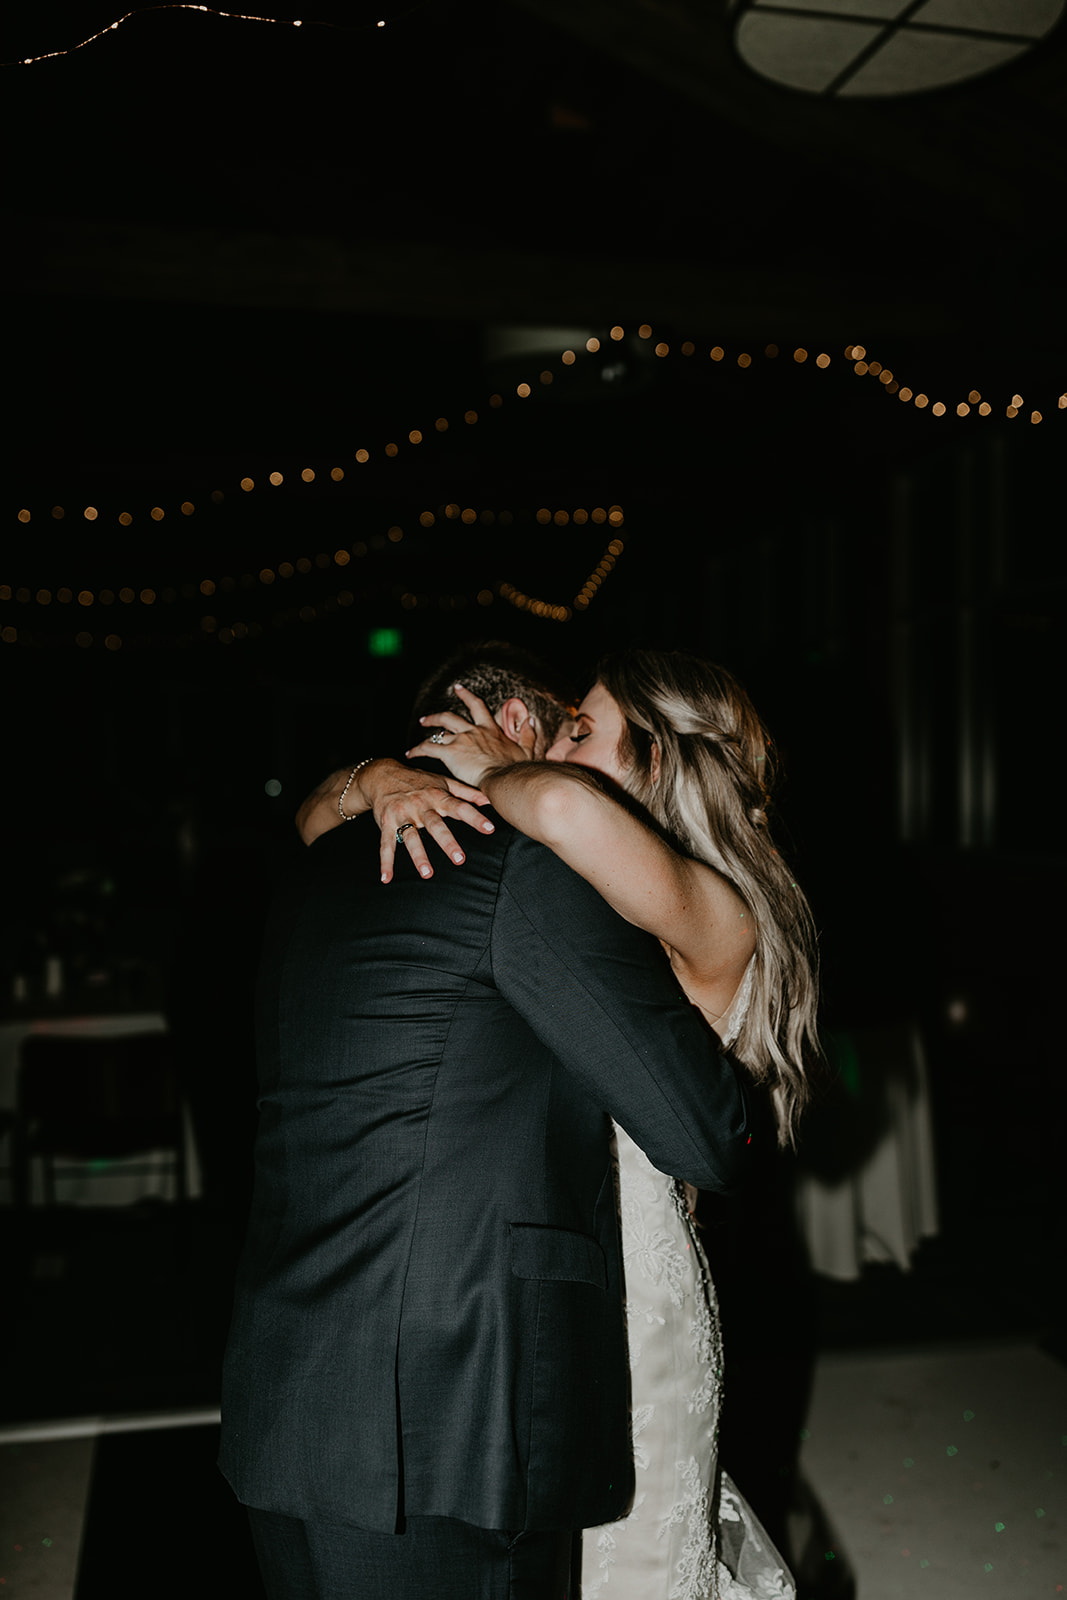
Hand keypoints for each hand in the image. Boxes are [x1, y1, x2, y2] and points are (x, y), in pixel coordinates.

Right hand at [365, 763, 494, 882]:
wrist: (381, 774)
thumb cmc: (417, 780)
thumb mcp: (442, 781)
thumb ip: (466, 792)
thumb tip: (489, 800)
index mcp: (437, 796)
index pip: (460, 807)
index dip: (475, 817)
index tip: (489, 828)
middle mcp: (420, 806)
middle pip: (435, 825)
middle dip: (447, 842)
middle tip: (459, 859)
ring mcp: (402, 815)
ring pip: (411, 837)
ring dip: (418, 856)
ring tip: (427, 873)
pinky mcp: (386, 823)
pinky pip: (385, 844)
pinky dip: (386, 862)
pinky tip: (387, 878)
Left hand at [406, 683, 532, 788]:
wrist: (507, 778)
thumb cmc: (518, 769)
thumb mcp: (526, 750)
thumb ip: (528, 734)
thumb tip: (531, 720)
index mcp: (490, 730)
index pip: (477, 707)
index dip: (466, 697)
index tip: (458, 688)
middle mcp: (474, 731)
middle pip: (451, 716)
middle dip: (438, 714)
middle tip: (428, 716)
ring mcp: (461, 741)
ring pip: (438, 729)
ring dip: (428, 726)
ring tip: (421, 727)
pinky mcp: (451, 753)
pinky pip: (429, 748)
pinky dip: (417, 749)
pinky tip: (410, 753)